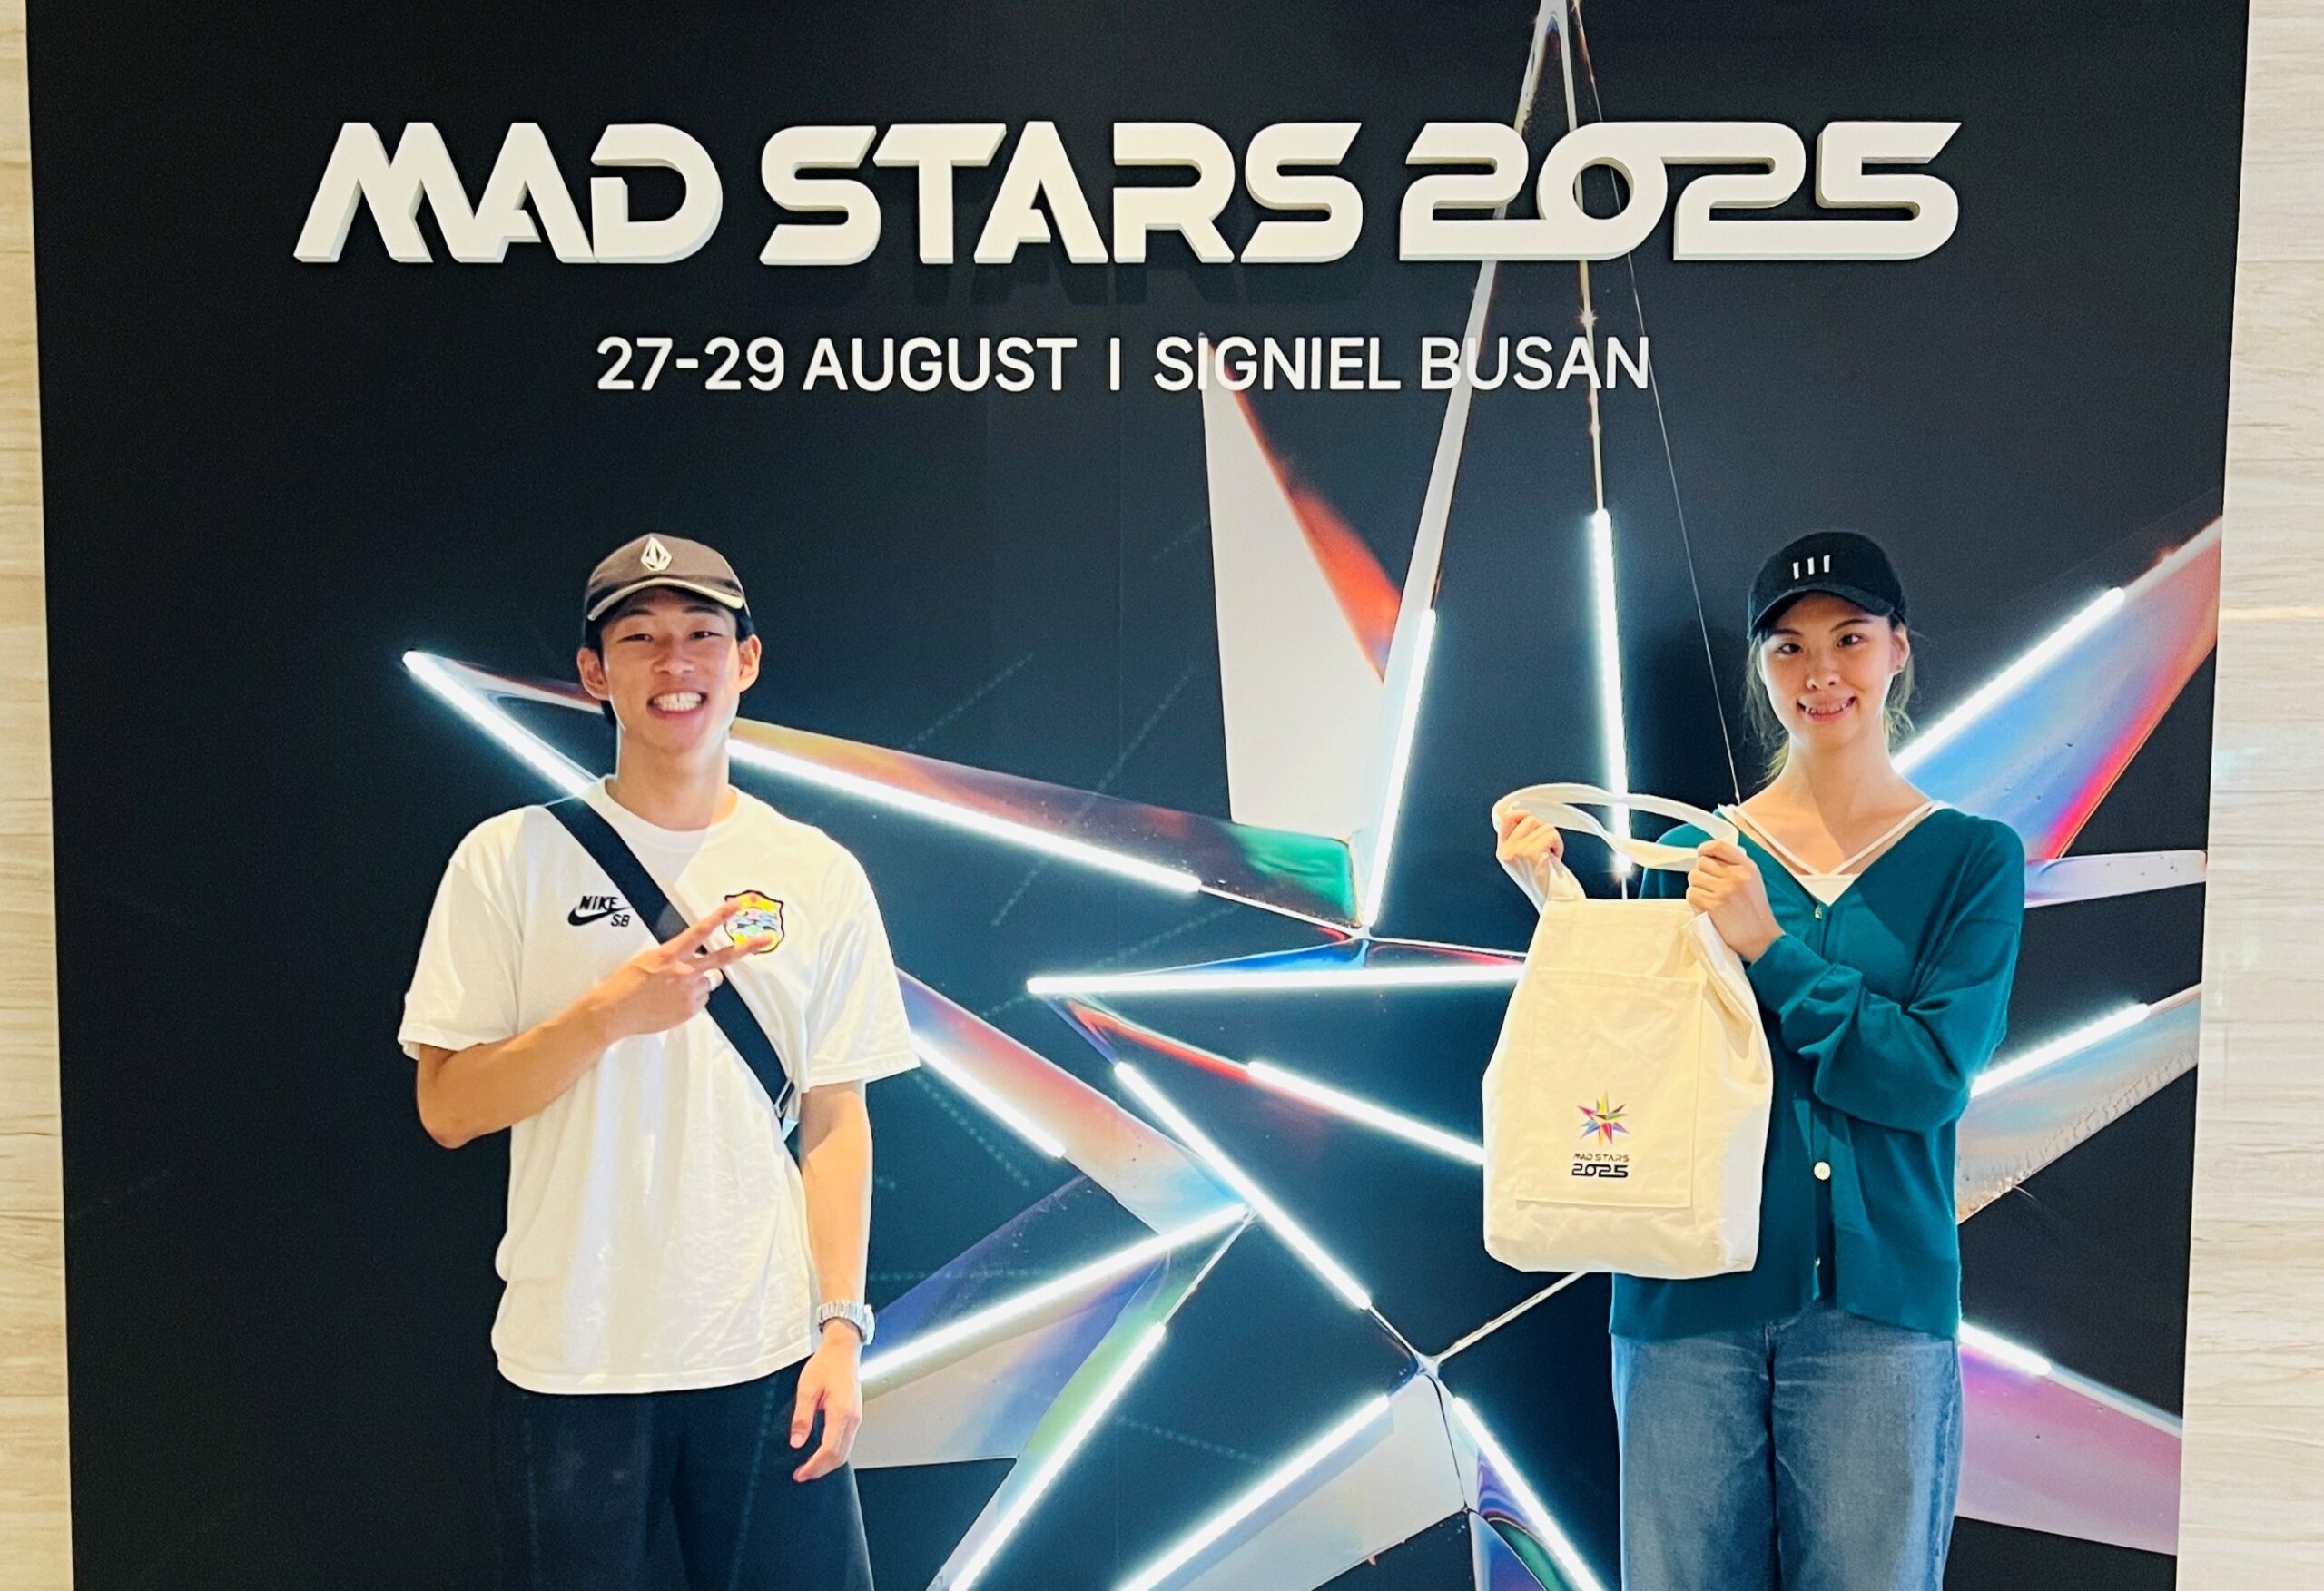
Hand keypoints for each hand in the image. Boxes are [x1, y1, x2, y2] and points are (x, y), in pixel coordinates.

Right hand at [583, 900, 771, 1042]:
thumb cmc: (625, 985)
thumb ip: (674, 957)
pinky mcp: (689, 1010)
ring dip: (700, 982)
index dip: (720, 916)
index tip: (736, 906)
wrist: (613, 1012)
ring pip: (709, 982)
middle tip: (765, 940)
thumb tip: (691, 959)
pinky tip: (672, 1000)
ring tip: (675, 988)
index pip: (700, 931)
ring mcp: (688, 993)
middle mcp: (683, 973)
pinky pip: (701, 1000)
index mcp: (670, 955)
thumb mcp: (648, 960)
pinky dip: (691, 999)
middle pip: (723, 958)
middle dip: (747, 947)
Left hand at [790, 1328, 864, 1481]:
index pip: (829, 1450)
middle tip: (802, 1475)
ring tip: (809, 1468)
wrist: (842, 1349)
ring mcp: (856, 1417)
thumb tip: (797, 1442)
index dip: (814, 1466)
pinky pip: (846, 1441)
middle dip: (821, 1470)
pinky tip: (821, 1453)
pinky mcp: (854, 1415)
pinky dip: (834, 1453)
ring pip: (845, 1451)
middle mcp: (853, 1418)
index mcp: (842, 1412)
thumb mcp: (807, 1388)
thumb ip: (802, 1417)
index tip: (800, 1473)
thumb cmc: (825, 1364)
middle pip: (840, 1456)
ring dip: (828, 1463)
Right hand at [1493, 807, 1565, 880]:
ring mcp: (1519, 852)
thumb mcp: (1523, 862)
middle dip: (1543, 830)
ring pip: (1544, 826)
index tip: (1530, 817)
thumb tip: (1525, 818)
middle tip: (1546, 847)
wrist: (1552, 904)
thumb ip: (1519, 841)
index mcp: (1502, 852)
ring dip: (1553, 839)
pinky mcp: (1533, 854)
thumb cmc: (1543, 886)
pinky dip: (1558, 844)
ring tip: (1551, 855)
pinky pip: (1551, 834)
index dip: (1521, 813)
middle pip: (1529, 819)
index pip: (1506, 819)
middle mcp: (1508, 851)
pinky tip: (1556, 856)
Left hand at [1685, 839, 1782, 961]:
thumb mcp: (1752, 881)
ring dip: (1697, 888)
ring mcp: (1724, 890)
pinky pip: (1691, 894)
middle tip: (1710, 888)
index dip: (1705, 849)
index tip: (1701, 855)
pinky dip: (1695, 901)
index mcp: (1747, 867)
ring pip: (1693, 877)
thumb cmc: (1754, 912)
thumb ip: (1734, 867)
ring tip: (1710, 899)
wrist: (1761, 940)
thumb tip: (1707, 857)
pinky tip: (1706, 908)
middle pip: (1701, 862)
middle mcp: (1736, 876)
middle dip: (1702, 874)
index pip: (1719, 846)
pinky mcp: (1712, 905)